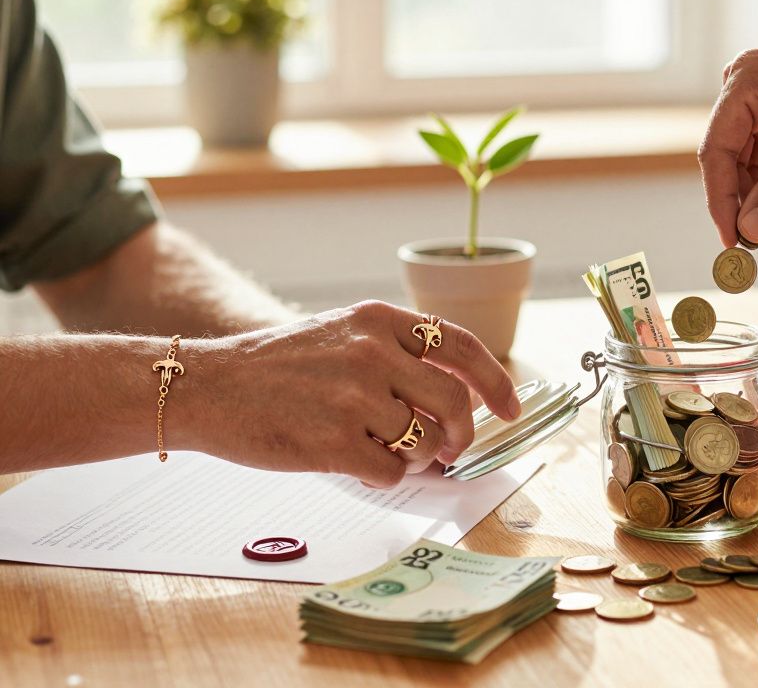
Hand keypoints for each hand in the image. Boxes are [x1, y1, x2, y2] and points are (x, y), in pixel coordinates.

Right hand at [184, 301, 519, 487]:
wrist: (207, 386)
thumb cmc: (277, 367)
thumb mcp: (342, 333)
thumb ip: (399, 354)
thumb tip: (462, 398)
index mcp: (380, 321)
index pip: (462, 347)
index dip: (495, 381)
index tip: (511, 407)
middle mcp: (373, 353)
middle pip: (455, 402)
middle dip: (462, 434)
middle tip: (451, 449)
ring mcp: (354, 398)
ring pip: (426, 444)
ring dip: (416, 458)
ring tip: (384, 450)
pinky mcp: (333, 443)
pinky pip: (391, 472)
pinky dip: (383, 476)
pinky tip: (355, 461)